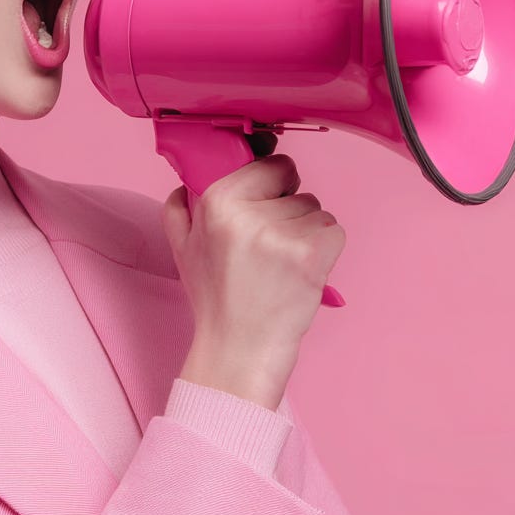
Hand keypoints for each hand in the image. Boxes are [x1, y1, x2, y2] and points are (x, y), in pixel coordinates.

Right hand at [161, 153, 344, 410]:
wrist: (237, 350)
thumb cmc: (214, 299)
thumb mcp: (181, 246)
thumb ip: (180, 207)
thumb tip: (187, 181)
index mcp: (215, 200)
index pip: (272, 164)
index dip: (273, 186)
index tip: (266, 208)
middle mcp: (245, 212)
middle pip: (298, 188)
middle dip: (290, 212)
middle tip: (270, 247)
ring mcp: (279, 234)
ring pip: (318, 210)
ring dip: (308, 233)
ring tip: (283, 264)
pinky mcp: (309, 256)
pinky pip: (335, 231)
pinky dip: (326, 250)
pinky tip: (303, 271)